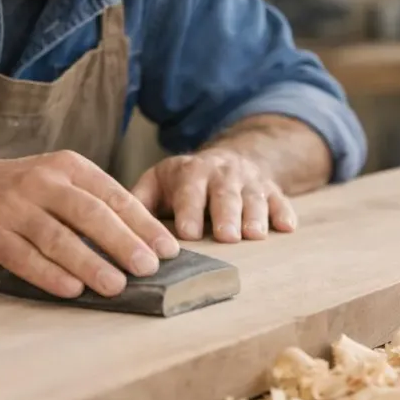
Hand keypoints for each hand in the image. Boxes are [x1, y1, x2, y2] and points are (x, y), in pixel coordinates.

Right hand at [0, 150, 179, 298]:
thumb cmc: (15, 189)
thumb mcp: (54, 179)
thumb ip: (91, 202)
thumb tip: (140, 239)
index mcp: (66, 167)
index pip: (113, 195)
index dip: (143, 223)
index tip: (168, 249)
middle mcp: (42, 183)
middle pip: (90, 214)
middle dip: (123, 243)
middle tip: (149, 268)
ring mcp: (14, 207)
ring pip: (59, 238)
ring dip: (90, 264)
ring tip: (117, 286)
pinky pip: (24, 257)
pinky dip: (50, 275)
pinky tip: (71, 290)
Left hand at [131, 149, 295, 242]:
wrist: (228, 161)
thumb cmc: (184, 182)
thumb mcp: (158, 182)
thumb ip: (138, 201)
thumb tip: (111, 226)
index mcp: (191, 171)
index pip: (189, 190)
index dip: (190, 209)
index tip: (188, 233)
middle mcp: (222, 173)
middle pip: (225, 193)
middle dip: (226, 215)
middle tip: (226, 238)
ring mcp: (250, 181)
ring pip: (254, 197)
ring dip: (255, 216)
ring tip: (254, 236)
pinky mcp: (272, 190)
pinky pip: (280, 199)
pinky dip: (284, 212)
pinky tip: (287, 227)